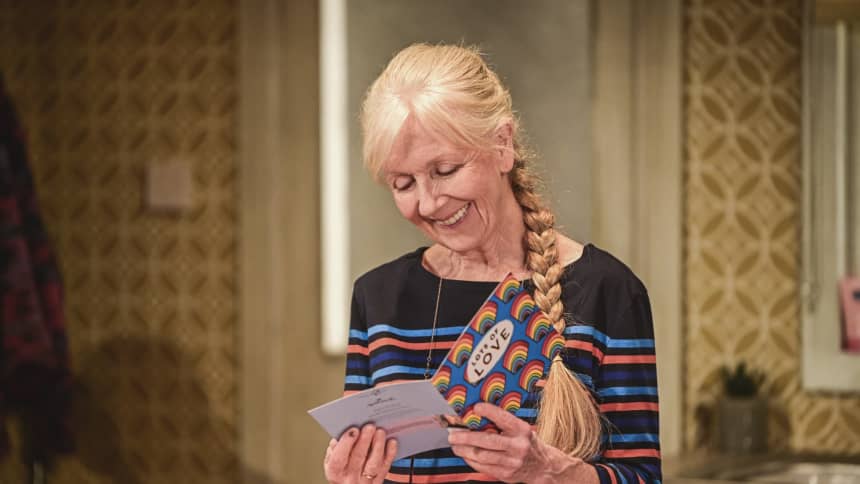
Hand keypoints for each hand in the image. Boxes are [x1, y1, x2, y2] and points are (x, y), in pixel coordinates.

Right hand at [324, 424, 397, 483]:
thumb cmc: (342, 473)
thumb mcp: (332, 464)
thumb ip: (334, 450)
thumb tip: (339, 436)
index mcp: (335, 473)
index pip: (338, 459)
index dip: (346, 443)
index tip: (353, 430)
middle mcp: (349, 479)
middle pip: (358, 458)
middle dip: (364, 441)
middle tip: (369, 427)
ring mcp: (365, 482)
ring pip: (373, 464)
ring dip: (377, 446)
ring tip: (380, 432)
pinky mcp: (378, 482)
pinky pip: (385, 468)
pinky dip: (389, 454)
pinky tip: (391, 442)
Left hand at [447, 403, 569, 482]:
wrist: (542, 466)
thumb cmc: (526, 442)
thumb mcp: (520, 429)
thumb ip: (503, 423)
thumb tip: (477, 415)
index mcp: (521, 430)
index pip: (503, 418)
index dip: (488, 412)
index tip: (475, 407)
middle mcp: (518, 446)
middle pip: (487, 441)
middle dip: (466, 437)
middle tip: (453, 435)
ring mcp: (512, 462)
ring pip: (482, 456)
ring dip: (464, 450)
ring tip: (455, 445)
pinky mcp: (506, 474)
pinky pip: (483, 467)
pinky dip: (471, 460)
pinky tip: (465, 455)